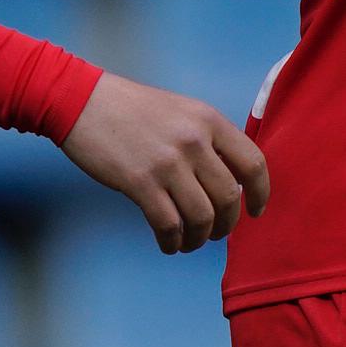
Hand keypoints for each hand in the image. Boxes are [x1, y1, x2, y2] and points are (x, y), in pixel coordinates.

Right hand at [61, 73, 270, 253]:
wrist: (84, 102)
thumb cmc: (134, 110)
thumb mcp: (184, 112)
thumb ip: (209, 141)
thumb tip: (232, 182)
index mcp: (210, 120)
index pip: (253, 163)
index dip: (261, 193)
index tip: (256, 211)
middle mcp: (194, 141)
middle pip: (229, 196)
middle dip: (227, 224)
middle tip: (217, 233)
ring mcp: (167, 163)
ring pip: (201, 216)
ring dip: (200, 238)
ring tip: (192, 242)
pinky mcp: (139, 182)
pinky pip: (169, 224)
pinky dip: (173, 242)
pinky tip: (169, 244)